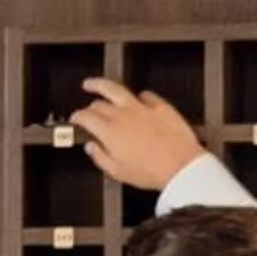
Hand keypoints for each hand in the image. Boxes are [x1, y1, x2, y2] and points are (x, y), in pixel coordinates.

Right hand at [70, 78, 205, 190]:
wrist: (181, 166)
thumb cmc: (152, 172)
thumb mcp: (118, 172)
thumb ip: (100, 157)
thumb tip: (92, 149)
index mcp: (109, 131)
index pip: (85, 117)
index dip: (77, 117)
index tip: (76, 119)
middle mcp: (123, 115)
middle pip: (98, 103)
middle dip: (89, 106)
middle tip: (87, 110)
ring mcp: (142, 108)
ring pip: (116, 88)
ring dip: (101, 84)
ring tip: (94, 84)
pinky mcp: (160, 106)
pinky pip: (145, 95)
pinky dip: (138, 96)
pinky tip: (137, 98)